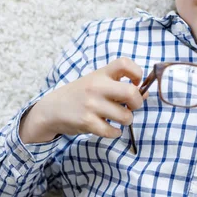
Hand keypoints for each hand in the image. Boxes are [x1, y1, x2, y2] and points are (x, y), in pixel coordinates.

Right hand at [19, 58, 146, 142]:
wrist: (51, 109)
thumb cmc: (80, 94)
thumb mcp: (97, 83)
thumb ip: (119, 85)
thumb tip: (145, 93)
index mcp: (101, 74)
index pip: (124, 63)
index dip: (137, 72)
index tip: (136, 82)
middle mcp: (97, 87)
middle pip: (130, 92)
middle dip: (137, 102)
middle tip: (132, 106)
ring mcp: (92, 105)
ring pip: (125, 116)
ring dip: (127, 120)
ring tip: (120, 118)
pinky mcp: (87, 122)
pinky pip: (112, 131)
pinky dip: (116, 132)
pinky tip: (111, 129)